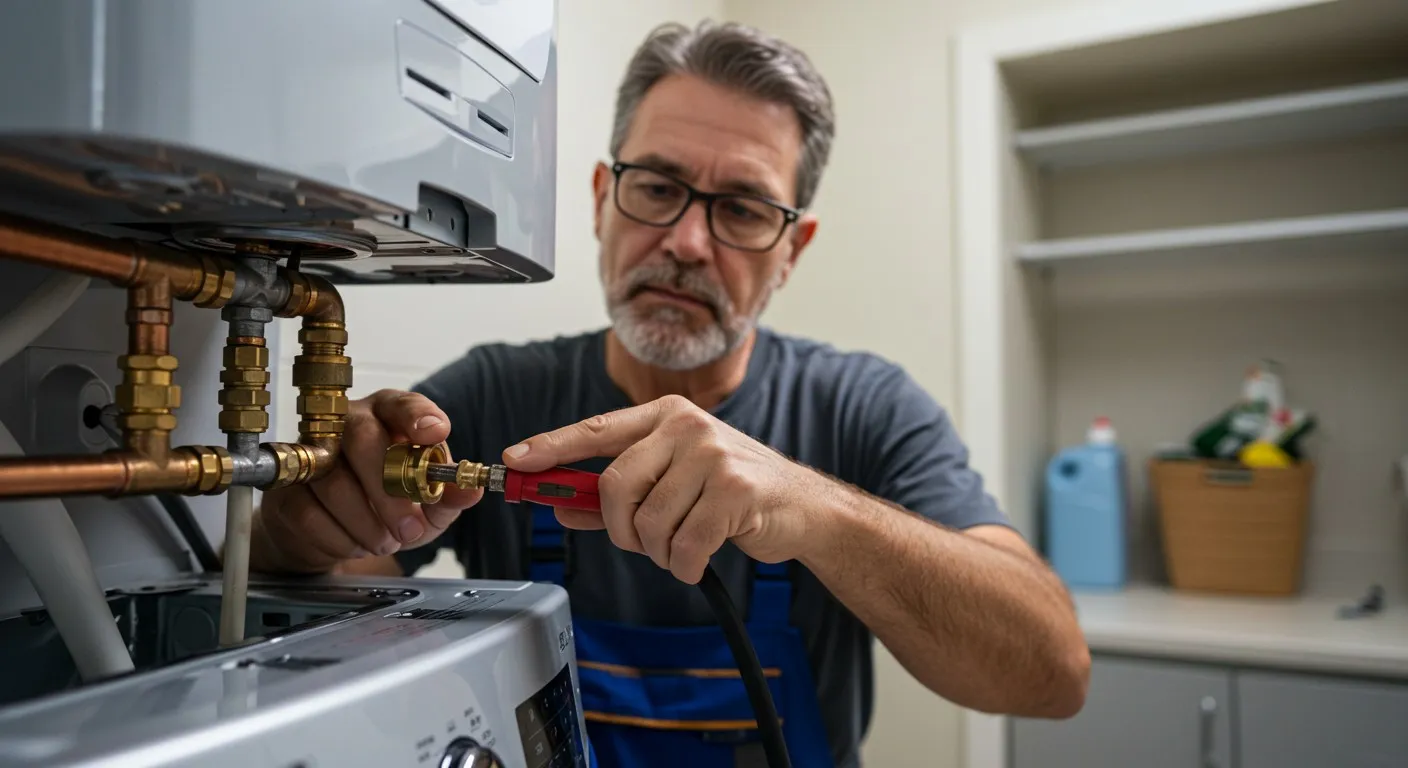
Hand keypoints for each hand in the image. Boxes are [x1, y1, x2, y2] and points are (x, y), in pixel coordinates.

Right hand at [255, 389, 482, 571]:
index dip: (418, 415)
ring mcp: (310, 452)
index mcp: (387, 416)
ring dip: (366, 523)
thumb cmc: (385, 505)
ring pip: (334, 482)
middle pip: (361, 438)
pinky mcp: (285, 487)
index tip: (435, 432)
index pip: (402, 403)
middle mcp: (346, 423)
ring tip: (385, 542)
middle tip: (410, 530)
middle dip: (389, 491)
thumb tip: (472, 489)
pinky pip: (309, 512)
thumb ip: (450, 495)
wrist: (332, 533)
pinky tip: (354, 543)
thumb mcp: (427, 503)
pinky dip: (339, 538)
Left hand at [501, 395, 824, 583]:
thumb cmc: (732, 494)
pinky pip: (684, 543)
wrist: (801, 508)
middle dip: (620, 530)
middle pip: (615, 486)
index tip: (517, 462)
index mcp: (665, 415)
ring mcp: (713, 454)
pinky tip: (700, 557)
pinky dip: (685, 564)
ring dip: (659, 552)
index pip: (595, 430)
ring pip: (648, 522)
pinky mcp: (735, 489)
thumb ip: (616, 496)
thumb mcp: (674, 483)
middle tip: (641, 542)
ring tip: (683, 546)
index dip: (551, 447)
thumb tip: (562, 507)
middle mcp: (686, 426)